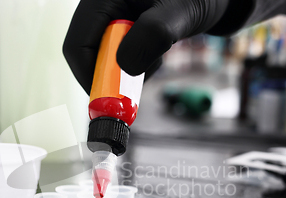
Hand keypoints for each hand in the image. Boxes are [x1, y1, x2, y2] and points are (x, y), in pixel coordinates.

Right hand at [63, 0, 220, 93]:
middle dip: (110, 75)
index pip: (77, 44)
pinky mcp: (118, 30)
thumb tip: (124, 65)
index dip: (89, 76)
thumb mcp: (178, 15)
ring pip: (101, 58)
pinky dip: (133, 66)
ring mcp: (108, 19)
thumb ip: (152, 35)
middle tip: (133, 87)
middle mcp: (100, 7)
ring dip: (125, 71)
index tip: (109, 100)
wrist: (209, 0)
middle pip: (86, 54)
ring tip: (155, 59)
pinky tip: (154, 55)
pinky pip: (114, 57)